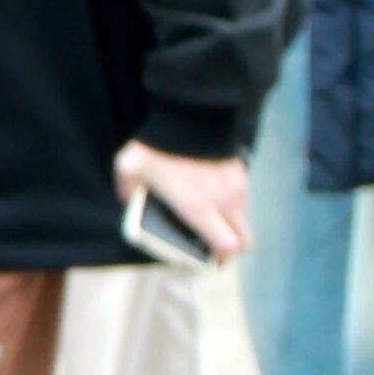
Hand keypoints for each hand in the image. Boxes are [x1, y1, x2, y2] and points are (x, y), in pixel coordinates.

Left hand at [116, 138, 252, 265]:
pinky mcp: (241, 173)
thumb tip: (132, 204)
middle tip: (211, 249)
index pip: (226, 247)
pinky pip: (242, 201)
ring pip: (244, 221)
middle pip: (244, 242)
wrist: (189, 112)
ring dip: (231, 228)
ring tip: (209, 223)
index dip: (218, 260)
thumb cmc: (157, 146)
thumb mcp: (130, 170)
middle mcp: (224, 201)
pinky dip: (232, 207)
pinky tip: (212, 198)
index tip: (205, 262)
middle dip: (230, 250)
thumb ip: (129, 193)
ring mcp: (237, 187)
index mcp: (198, 207)